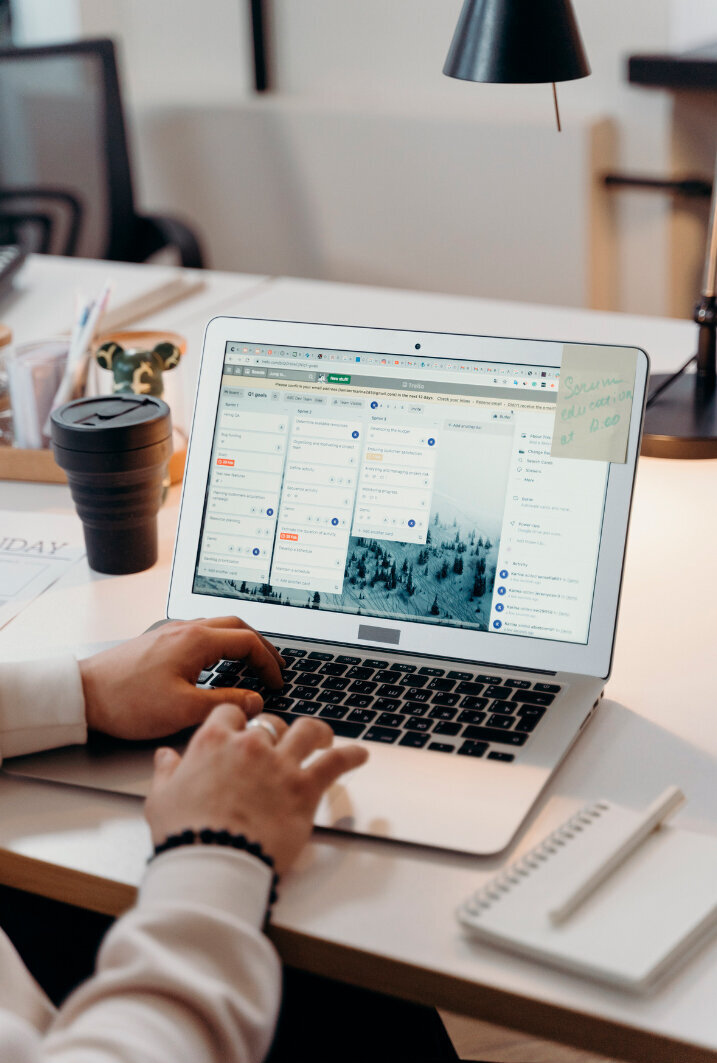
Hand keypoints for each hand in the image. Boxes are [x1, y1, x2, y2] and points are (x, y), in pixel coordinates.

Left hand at [79, 617, 283, 740]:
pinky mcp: (159, 642)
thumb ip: (225, 703)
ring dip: (240, 642)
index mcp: (196, 640)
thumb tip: (255, 701)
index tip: (277, 681)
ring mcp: (170, 633)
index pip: (248, 641)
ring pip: (218, 627)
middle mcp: (185, 629)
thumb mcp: (183, 709)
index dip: (269, 662)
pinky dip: (220, 645)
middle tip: (274, 666)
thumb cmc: (126, 701)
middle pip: (236, 625)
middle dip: (260, 645)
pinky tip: (217, 665)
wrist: (82, 694)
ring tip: (251, 664)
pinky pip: (200, 634)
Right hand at [145, 704, 368, 875]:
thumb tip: (165, 757)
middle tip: (280, 741)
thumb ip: (167, 772)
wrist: (214, 860)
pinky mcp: (305, 787)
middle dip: (276, 730)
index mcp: (214, 742)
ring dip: (317, 732)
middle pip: (270, 723)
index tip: (240, 729)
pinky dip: (351, 755)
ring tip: (323, 737)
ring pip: (308, 731)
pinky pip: (336, 762)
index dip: (236, 721)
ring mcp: (281, 763)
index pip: (230, 714)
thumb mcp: (161, 799)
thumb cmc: (185, 833)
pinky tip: (360, 755)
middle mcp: (250, 745)